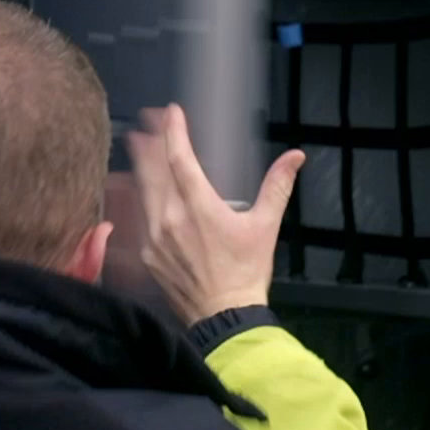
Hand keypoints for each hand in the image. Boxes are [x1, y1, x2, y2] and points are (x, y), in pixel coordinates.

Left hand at [123, 104, 305, 327]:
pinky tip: (135, 188)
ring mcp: (153, 237)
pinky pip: (136, 217)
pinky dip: (137, 198)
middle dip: (149, 143)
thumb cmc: (246, 272)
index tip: (171, 112)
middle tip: (147, 123)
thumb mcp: (266, 227)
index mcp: (199, 207)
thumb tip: (295, 157)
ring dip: (139, 167)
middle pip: (151, 170)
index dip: (174, 132)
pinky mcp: (146, 253)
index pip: (179, 159)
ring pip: (141, 191)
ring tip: (138, 147)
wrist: (225, 316)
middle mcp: (169, 218)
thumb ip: (277, 186)